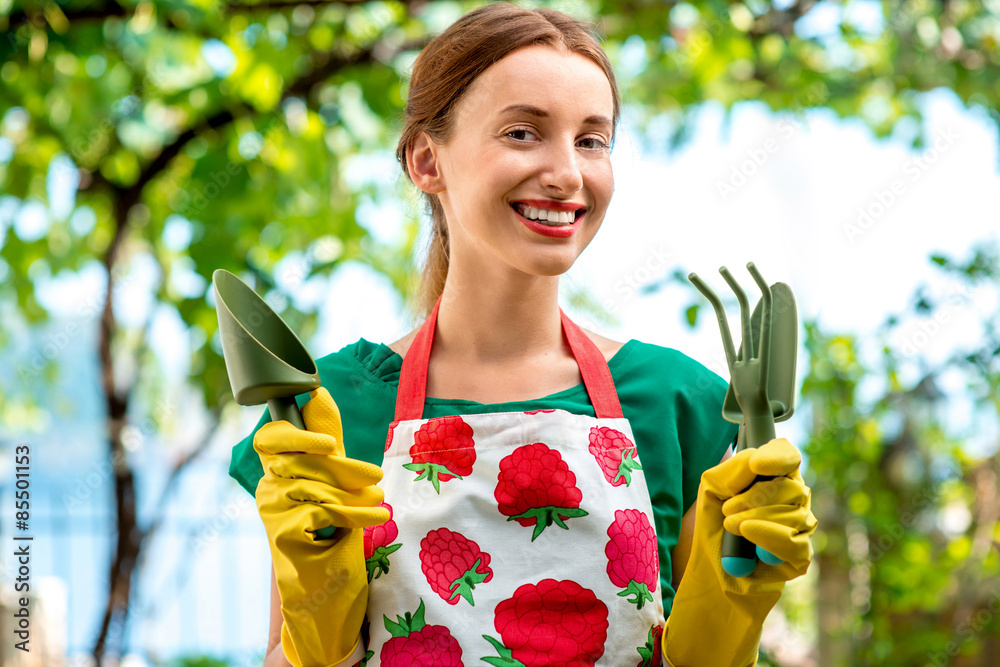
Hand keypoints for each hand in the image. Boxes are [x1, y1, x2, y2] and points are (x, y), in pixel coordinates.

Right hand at [254, 387, 389, 666]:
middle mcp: (268, 489)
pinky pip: (323, 510)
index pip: (271, 438)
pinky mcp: (283, 534)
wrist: (325, 596)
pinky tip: (375, 517)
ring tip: (379, 501)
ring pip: (316, 484)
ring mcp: (272, 512)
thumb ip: (327, 442)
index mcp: (279, 472)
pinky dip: (355, 514)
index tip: (327, 438)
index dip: (294, 430)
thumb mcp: (335, 483)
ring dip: (354, 494)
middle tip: (375, 476)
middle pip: (303, 460)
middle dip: (344, 467)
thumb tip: (317, 392)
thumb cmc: (332, 536)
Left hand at [663, 438, 816, 666]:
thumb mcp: (710, 493)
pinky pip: (794, 541)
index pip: (788, 456)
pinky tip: (749, 536)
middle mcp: (793, 500)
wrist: (710, 577)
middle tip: (727, 511)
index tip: (757, 465)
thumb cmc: (711, 531)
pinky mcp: (801, 557)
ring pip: (794, 512)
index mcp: (772, 478)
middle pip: (791, 485)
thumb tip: (755, 460)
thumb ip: (729, 472)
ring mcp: (800, 528)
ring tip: (731, 528)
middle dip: (753, 497)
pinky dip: (768, 536)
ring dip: (754, 518)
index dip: (778, 457)